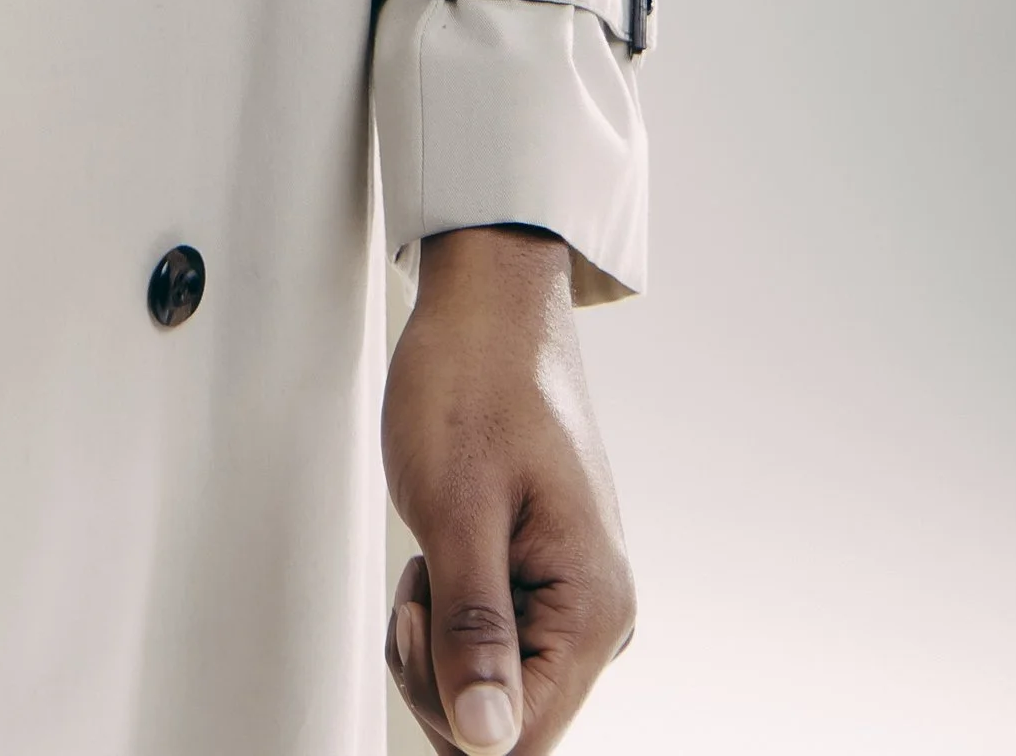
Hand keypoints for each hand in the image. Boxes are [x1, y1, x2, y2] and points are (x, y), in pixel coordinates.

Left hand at [382, 225, 633, 752]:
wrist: (489, 304)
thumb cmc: (472, 382)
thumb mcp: (456, 509)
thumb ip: (472, 631)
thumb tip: (486, 741)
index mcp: (595, 608)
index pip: (521, 740)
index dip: (449, 704)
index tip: (415, 618)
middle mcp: (600, 616)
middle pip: (506, 723)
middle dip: (437, 673)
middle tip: (414, 583)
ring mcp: (576, 599)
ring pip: (493, 688)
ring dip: (438, 644)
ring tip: (428, 559)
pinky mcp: (548, 581)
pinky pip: (493, 644)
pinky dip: (449, 619)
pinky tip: (441, 560)